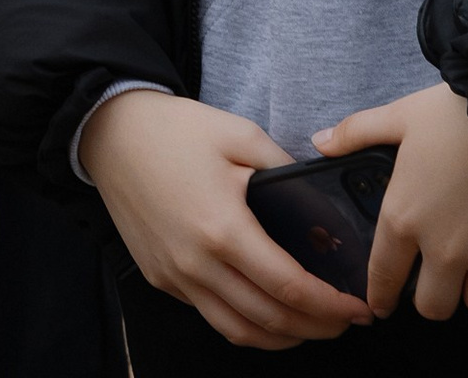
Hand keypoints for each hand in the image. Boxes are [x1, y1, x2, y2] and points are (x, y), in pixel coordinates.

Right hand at [81, 91, 369, 350]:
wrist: (110, 132)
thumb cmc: (174, 130)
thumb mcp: (238, 134)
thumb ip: (284, 173)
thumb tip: (319, 214)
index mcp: (223, 228)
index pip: (289, 287)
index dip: (330, 305)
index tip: (358, 308)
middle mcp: (198, 263)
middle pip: (270, 321)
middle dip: (317, 328)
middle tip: (344, 320)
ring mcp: (176, 277)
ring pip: (240, 332)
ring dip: (283, 338)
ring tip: (311, 325)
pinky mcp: (161, 278)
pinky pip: (211, 316)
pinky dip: (246, 324)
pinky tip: (264, 308)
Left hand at [319, 83, 467, 322]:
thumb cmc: (457, 114)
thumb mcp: (399, 116)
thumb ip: (357, 132)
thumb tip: (321, 142)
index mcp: (405, 217)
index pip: (384, 276)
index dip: (380, 296)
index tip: (381, 304)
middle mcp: (444, 249)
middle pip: (433, 308)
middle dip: (430, 298)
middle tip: (434, 278)